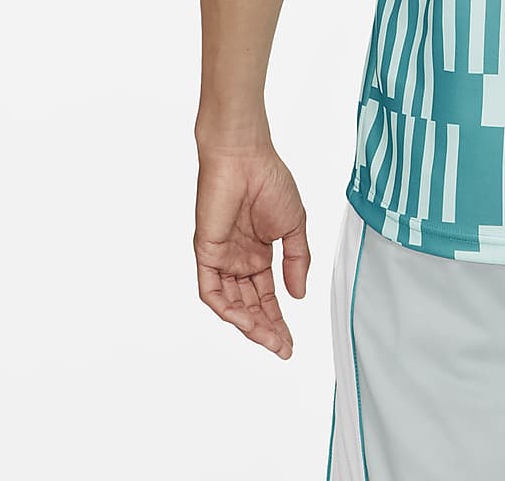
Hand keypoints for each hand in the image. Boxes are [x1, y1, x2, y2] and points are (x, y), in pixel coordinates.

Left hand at [194, 143, 310, 357]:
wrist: (246, 156)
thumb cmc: (270, 180)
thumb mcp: (294, 224)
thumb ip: (297, 260)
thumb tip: (299, 295)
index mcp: (258, 253)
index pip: (266, 296)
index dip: (278, 319)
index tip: (290, 342)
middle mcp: (238, 260)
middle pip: (250, 305)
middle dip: (266, 329)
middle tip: (283, 348)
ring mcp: (221, 259)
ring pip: (231, 304)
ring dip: (249, 325)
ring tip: (270, 340)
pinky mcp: (206, 253)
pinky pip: (212, 291)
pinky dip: (228, 309)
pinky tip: (247, 320)